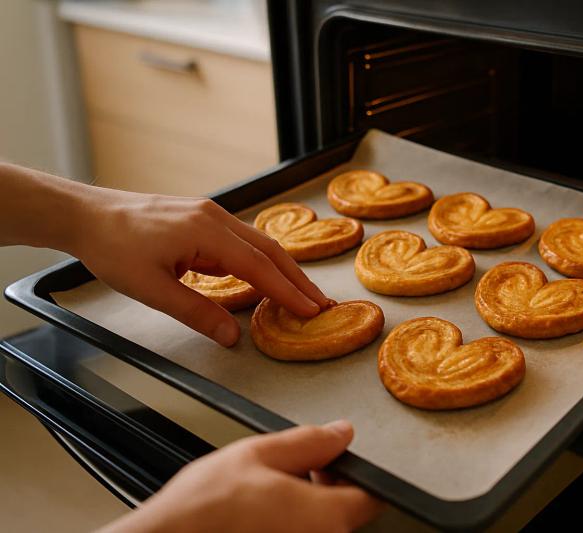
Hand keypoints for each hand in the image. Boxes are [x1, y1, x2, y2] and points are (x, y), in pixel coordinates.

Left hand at [70, 190, 328, 345]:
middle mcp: (215, 217)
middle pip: (269, 250)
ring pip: (257, 244)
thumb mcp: (151, 289)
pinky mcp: (201, 219)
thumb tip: (231, 337)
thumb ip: (196, 313)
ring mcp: (209, 215)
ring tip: (300, 294)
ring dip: (281, 270)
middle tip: (320, 303)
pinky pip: (239, 243)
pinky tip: (263, 279)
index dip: (288, 291)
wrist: (86, 215)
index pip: (259, 266)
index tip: (311, 310)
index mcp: (206, 230)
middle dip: (297, 278)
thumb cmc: (112, 249)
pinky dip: (258, 262)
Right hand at [100, 421, 382, 532]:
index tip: (336, 462)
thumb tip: (340, 433)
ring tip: (272, 491)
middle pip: (346, 513)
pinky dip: (290, 523)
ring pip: (321, 526)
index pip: (370, 497)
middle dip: (329, 486)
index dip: (355, 473)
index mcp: (325, 517)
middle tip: (298, 470)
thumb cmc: (203, 509)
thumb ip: (308, 442)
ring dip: (309, 506)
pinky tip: (262, 514)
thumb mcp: (258, 453)